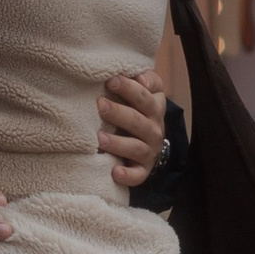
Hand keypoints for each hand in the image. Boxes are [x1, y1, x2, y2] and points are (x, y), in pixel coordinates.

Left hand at [97, 66, 168, 188]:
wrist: (151, 140)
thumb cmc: (139, 109)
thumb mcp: (147, 91)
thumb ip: (146, 79)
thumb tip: (140, 78)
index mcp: (155, 107)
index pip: (145, 96)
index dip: (129, 88)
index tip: (110, 80)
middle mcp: (154, 129)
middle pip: (138, 121)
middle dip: (118, 113)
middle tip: (100, 105)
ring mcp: (149, 150)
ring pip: (136, 147)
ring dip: (118, 143)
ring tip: (99, 138)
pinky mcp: (143, 169)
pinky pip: (138, 175)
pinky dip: (127, 175)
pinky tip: (114, 171)